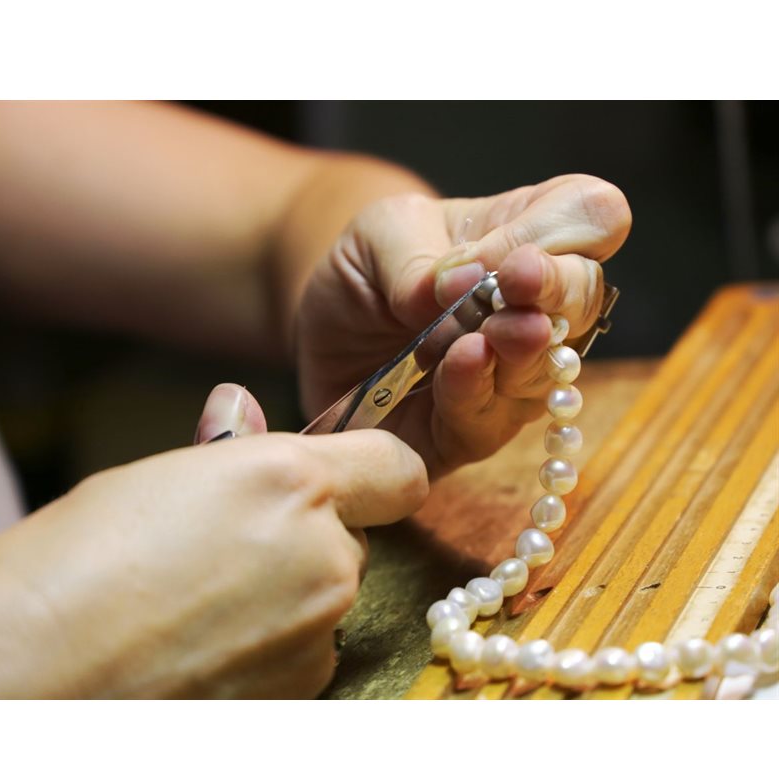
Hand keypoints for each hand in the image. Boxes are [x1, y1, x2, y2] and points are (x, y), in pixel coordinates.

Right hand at [0, 387, 426, 698]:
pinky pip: (310, 647)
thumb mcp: (156, 478)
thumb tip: (240, 408)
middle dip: (312, 533)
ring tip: (208, 599)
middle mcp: (326, 553)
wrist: (34, 669)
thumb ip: (229, 449)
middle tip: (236, 543)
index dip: (375, 471)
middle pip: (353, 533)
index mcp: (293, 481)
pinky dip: (277, 641)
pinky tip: (210, 642)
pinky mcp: (303, 688)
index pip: (398, 468)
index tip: (350, 478)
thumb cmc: (80, 560)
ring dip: (293, 590)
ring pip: (331, 592)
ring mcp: (319, 628)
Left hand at [297, 174, 631, 476]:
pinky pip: (491, 419)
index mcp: (527, 238)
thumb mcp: (379, 235)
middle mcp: (535, 309)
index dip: (569, 229)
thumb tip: (464, 281)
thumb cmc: (365, 271)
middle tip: (517, 285)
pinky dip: (475, 391)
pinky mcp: (474, 429)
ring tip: (483, 337)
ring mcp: (513, 374)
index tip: (516, 255)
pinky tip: (456, 366)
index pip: (592, 215)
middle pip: (586, 296)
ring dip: (521, 351)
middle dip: (556, 292)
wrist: (318, 334)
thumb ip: (419, 253)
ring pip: (551, 368)